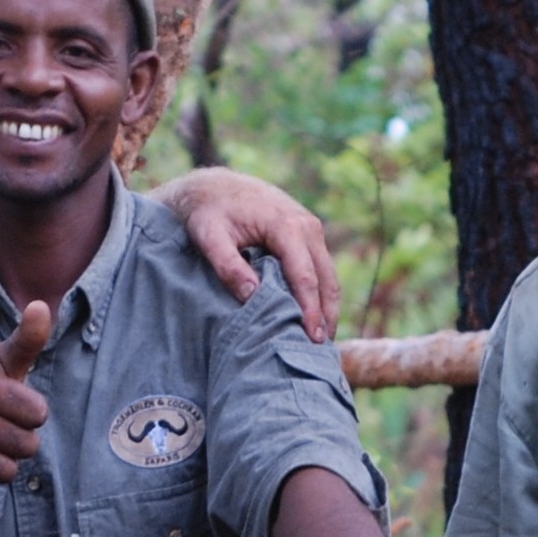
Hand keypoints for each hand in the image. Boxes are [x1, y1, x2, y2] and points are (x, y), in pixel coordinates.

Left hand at [157, 168, 337, 342]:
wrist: (216, 186)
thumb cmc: (210, 212)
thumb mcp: (209, 236)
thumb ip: (228, 265)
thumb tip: (252, 295)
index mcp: (286, 225)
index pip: (303, 275)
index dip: (309, 309)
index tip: (310, 338)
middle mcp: (306, 225)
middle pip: (325, 278)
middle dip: (326, 314)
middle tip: (321, 350)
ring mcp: (311, 229)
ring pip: (329, 274)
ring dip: (329, 307)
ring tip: (324, 340)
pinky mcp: (308, 235)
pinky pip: (322, 268)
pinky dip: (322, 293)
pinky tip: (317, 317)